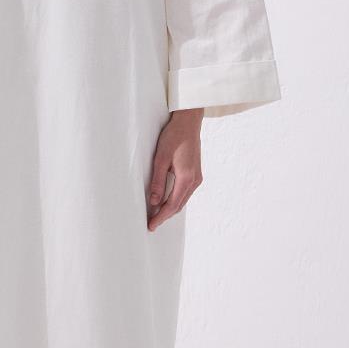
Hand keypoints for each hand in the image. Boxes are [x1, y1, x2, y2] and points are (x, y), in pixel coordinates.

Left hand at [147, 108, 203, 229]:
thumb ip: (158, 181)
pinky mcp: (195, 173)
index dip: (161, 217)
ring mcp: (197, 177)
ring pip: (182, 200)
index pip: (172, 205)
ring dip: (170, 208)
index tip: (151, 225)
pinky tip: (166, 201)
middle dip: (165, 216)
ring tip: (156, 215)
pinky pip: (185, 192)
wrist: (188, 122)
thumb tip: (154, 202)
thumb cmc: (174, 136)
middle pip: (178, 205)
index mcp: (186, 178)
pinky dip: (175, 200)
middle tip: (151, 224)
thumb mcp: (161, 158)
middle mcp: (194, 180)